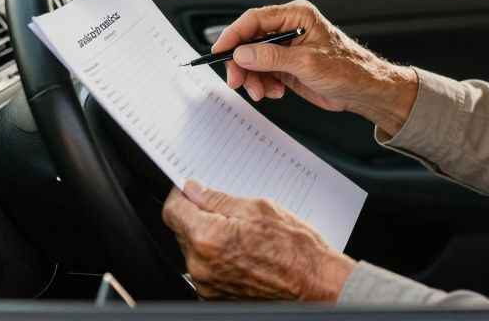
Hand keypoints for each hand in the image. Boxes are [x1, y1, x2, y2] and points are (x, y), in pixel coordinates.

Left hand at [161, 181, 355, 301]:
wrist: (316, 285)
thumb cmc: (297, 249)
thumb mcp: (259, 209)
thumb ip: (218, 200)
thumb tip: (194, 190)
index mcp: (209, 239)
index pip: (173, 211)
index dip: (181, 196)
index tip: (191, 191)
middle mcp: (202, 266)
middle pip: (182, 231)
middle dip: (198, 217)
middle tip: (228, 212)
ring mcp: (208, 285)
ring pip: (193, 251)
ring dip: (208, 238)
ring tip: (242, 234)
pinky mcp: (216, 297)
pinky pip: (206, 269)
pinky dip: (217, 258)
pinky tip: (243, 252)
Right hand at [211, 0, 416, 135]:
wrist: (365, 91)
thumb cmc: (348, 69)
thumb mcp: (307, 63)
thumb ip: (272, 57)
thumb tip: (242, 53)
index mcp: (297, 16)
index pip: (255, 19)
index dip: (234, 35)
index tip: (220, 51)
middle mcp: (290, 28)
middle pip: (249, 41)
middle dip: (241, 63)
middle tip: (237, 81)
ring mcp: (287, 48)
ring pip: (253, 60)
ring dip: (253, 78)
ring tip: (263, 92)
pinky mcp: (287, 66)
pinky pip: (263, 73)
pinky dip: (263, 84)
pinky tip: (276, 92)